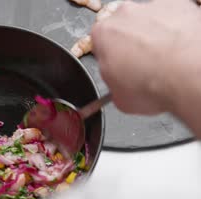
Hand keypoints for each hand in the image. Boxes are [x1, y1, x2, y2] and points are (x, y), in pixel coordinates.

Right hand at [91, 0, 200, 114]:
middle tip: (144, 65)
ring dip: (155, 35)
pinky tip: (181, 49)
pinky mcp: (179, 4)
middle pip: (124, 26)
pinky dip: (177, 29)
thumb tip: (121, 90)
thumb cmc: (153, 84)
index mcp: (103, 34)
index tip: (121, 68)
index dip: (111, 57)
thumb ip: (115, 86)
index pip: (100, 43)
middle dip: (132, 43)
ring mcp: (152, 7)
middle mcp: (125, 14)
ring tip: (167, 59)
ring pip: (150, 20)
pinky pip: (175, 16)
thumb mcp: (120, 98)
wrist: (189, 75)